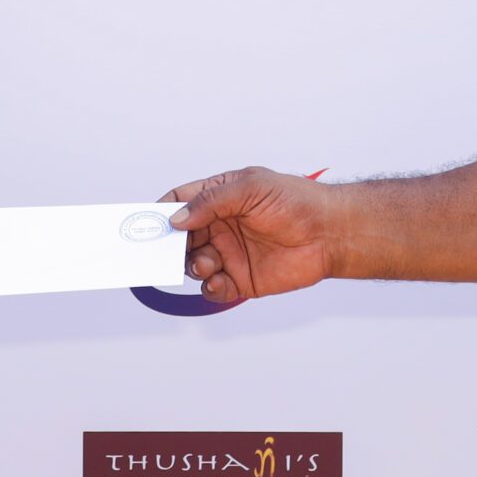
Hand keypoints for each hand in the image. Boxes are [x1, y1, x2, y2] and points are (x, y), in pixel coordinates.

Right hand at [165, 168, 337, 302]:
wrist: (331, 233)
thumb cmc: (297, 202)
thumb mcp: (251, 188)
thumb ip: (212, 201)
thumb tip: (177, 219)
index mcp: (220, 198)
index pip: (180, 202)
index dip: (162, 212)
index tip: (146, 224)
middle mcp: (220, 226)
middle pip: (180, 238)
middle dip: (169, 245)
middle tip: (164, 252)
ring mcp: (229, 254)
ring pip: (193, 264)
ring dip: (192, 265)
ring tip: (207, 263)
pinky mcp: (241, 280)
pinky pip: (214, 288)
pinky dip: (210, 288)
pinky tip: (219, 281)